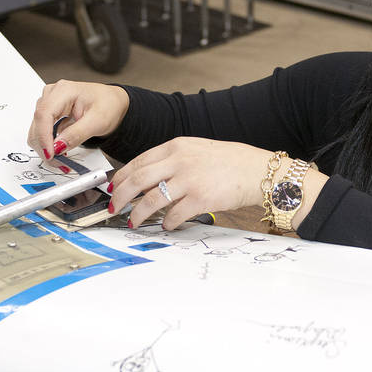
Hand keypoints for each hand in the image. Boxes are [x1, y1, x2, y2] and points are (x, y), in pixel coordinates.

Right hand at [27, 79, 129, 159]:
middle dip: (45, 147)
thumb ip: (77, 134)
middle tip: (60, 163)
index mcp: (64, 90)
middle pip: (38, 124)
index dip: (44, 136)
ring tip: (62, 161)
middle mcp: (52, 95)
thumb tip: (58, 147)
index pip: (44, 114)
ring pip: (36, 131)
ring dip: (46, 148)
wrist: (112, 103)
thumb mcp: (98, 121)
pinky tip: (59, 152)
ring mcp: (48, 104)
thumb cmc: (108, 105)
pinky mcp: (49, 114)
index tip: (50, 154)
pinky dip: (48, 145)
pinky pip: (41, 133)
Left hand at [109, 137, 269, 229]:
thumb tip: (149, 178)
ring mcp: (190, 180)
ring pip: (151, 199)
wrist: (257, 170)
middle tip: (114, 207)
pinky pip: (174, 214)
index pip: (139, 161)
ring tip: (134, 220)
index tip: (114, 187)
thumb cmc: (230, 161)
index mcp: (176, 146)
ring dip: (138, 213)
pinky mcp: (201, 199)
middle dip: (121, 196)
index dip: (122, 177)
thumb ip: (173, 160)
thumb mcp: (197, 150)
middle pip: (138, 180)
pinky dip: (166, 222)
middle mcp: (180, 161)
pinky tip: (166, 225)